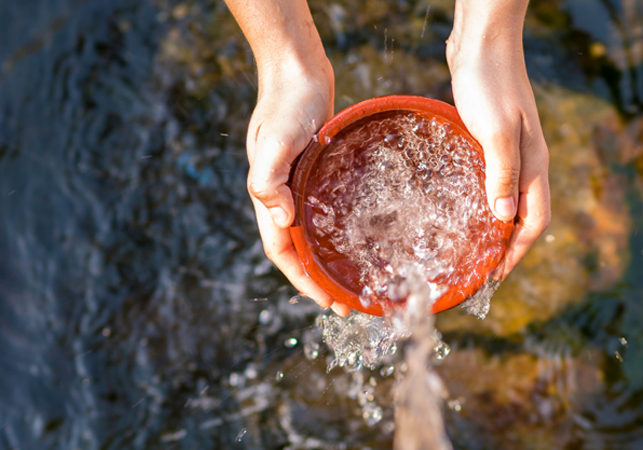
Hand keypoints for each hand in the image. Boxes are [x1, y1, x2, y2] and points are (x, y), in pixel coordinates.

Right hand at [245, 58, 350, 316]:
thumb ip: (269, 178)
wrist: (297, 70)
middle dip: (320, 280)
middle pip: (299, 250)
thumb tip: (281, 219)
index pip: (283, 251)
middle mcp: (284, 196)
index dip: (303, 280)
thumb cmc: (286, 103)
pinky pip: (327, 211)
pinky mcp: (317, 172)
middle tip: (350, 303)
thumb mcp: (275, 140)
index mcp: (270, 196)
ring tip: (356, 280)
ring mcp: (300, 185)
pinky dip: (339, 230)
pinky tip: (362, 236)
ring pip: (314, 233)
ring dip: (330, 259)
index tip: (328, 302)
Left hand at [447, 0, 551, 276]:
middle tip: (480, 271)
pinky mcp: (493, 140)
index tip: (495, 277)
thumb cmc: (489, 82)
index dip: (517, 252)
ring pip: (508, 200)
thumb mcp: (495, 130)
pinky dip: (483, 202)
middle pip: (524, 217)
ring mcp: (511, 151)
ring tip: (472, 249)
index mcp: (533, 164)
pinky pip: (493, 182)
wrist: (483, 42)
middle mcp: (527, 162)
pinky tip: (462, 207)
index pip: (535, 221)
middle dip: (507, 248)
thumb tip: (503, 219)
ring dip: (495, 227)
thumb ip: (502, 173)